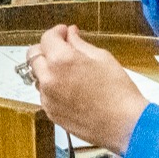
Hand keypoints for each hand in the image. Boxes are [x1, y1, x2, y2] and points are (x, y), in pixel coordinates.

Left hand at [28, 25, 147, 155]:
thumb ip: (80, 44)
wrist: (125, 125)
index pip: (46, 38)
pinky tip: (71, 90)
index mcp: (61, 60)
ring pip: (37, 75)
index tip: (64, 33)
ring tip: (69, 72)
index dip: (57, 32)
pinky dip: (52, 88)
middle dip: (47, 49)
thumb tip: (71, 35)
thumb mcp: (102, 58)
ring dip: (47, 69)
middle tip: (63, 49)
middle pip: (34, 55)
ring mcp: (47, 98)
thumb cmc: (118, 93)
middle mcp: (49, 79)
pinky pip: (44, 94)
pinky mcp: (51, 113)